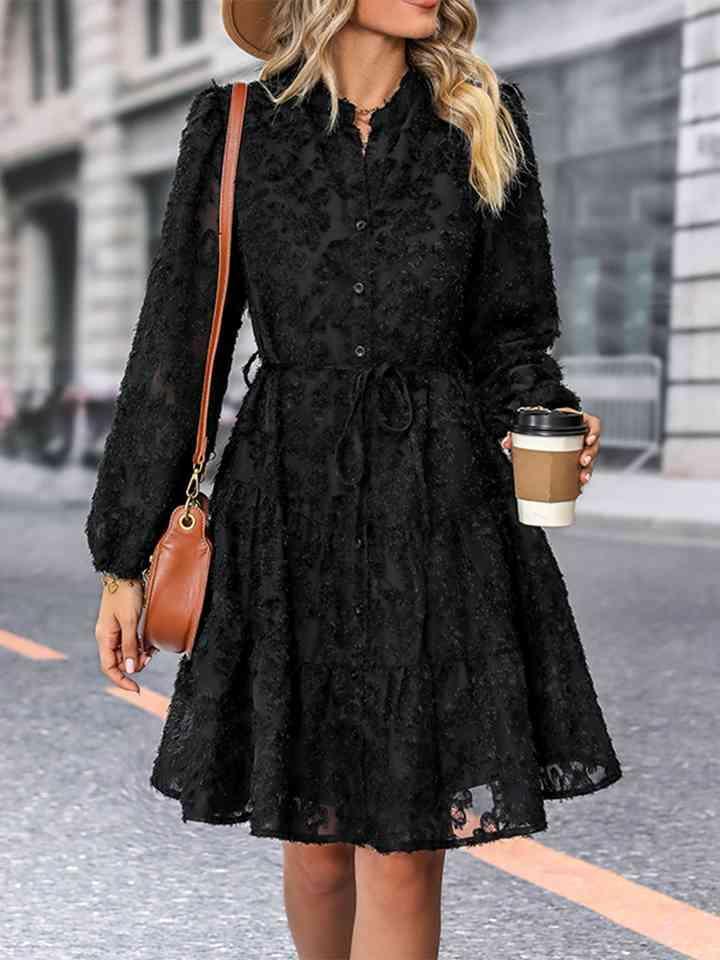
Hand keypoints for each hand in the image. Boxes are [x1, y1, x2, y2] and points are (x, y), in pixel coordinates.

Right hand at [94, 576, 154, 692]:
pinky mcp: (124, 623)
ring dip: (140, 654)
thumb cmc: (125, 594)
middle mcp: (108, 637)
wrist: (125, 572)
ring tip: (152, 650)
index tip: (137, 689)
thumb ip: (131, 645)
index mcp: (105, 638)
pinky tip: (151, 643)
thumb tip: (132, 670)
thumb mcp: (130, 622)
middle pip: (120, 661)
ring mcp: (115, 630)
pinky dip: (141, 645)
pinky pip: (132, 641)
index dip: (122, 681)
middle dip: (135, 664)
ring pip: (127, 652)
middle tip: (150, 658)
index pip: (110, 668)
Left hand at [500, 408, 600, 492]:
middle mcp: (580, 437)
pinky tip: (577, 488)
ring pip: (590, 460)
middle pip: (593, 445)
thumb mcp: (531, 426)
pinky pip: (582, 471)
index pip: (592, 423)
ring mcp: (579, 450)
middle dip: (590, 455)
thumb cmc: (539, 428)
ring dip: (587, 470)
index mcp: (574, 423)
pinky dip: (579, 481)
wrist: (538, 435)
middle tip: (582, 462)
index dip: (594, 431)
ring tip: (581, 478)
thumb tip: (506, 442)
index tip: (589, 439)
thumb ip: (518, 433)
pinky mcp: (575, 463)